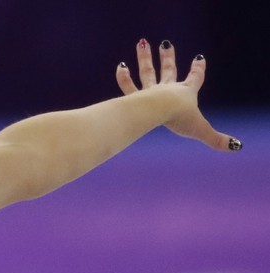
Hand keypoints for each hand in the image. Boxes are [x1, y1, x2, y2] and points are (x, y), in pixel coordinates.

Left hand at [116, 39, 240, 151]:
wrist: (158, 112)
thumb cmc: (179, 118)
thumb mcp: (200, 129)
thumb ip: (215, 138)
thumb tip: (234, 147)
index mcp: (185, 93)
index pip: (194, 79)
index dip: (198, 69)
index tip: (199, 57)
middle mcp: (168, 89)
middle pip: (169, 70)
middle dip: (168, 57)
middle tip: (166, 44)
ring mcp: (150, 91)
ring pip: (147, 72)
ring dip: (145, 58)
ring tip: (142, 43)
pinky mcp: (135, 97)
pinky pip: (128, 85)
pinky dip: (123, 76)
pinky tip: (120, 66)